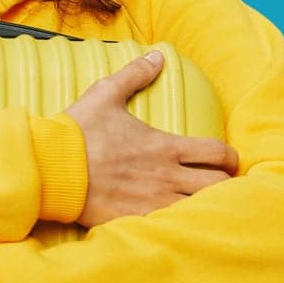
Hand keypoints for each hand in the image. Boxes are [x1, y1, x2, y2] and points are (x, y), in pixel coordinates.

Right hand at [64, 50, 239, 225]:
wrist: (53, 166)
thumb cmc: (79, 131)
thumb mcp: (105, 93)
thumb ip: (135, 74)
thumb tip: (157, 55)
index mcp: (165, 146)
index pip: (218, 152)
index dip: (229, 157)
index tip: (225, 159)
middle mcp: (167, 176)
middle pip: (219, 185)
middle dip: (225, 183)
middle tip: (217, 181)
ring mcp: (154, 201)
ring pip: (202, 209)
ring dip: (206, 205)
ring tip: (201, 203)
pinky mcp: (138, 220)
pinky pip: (174, 227)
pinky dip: (181, 223)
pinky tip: (177, 221)